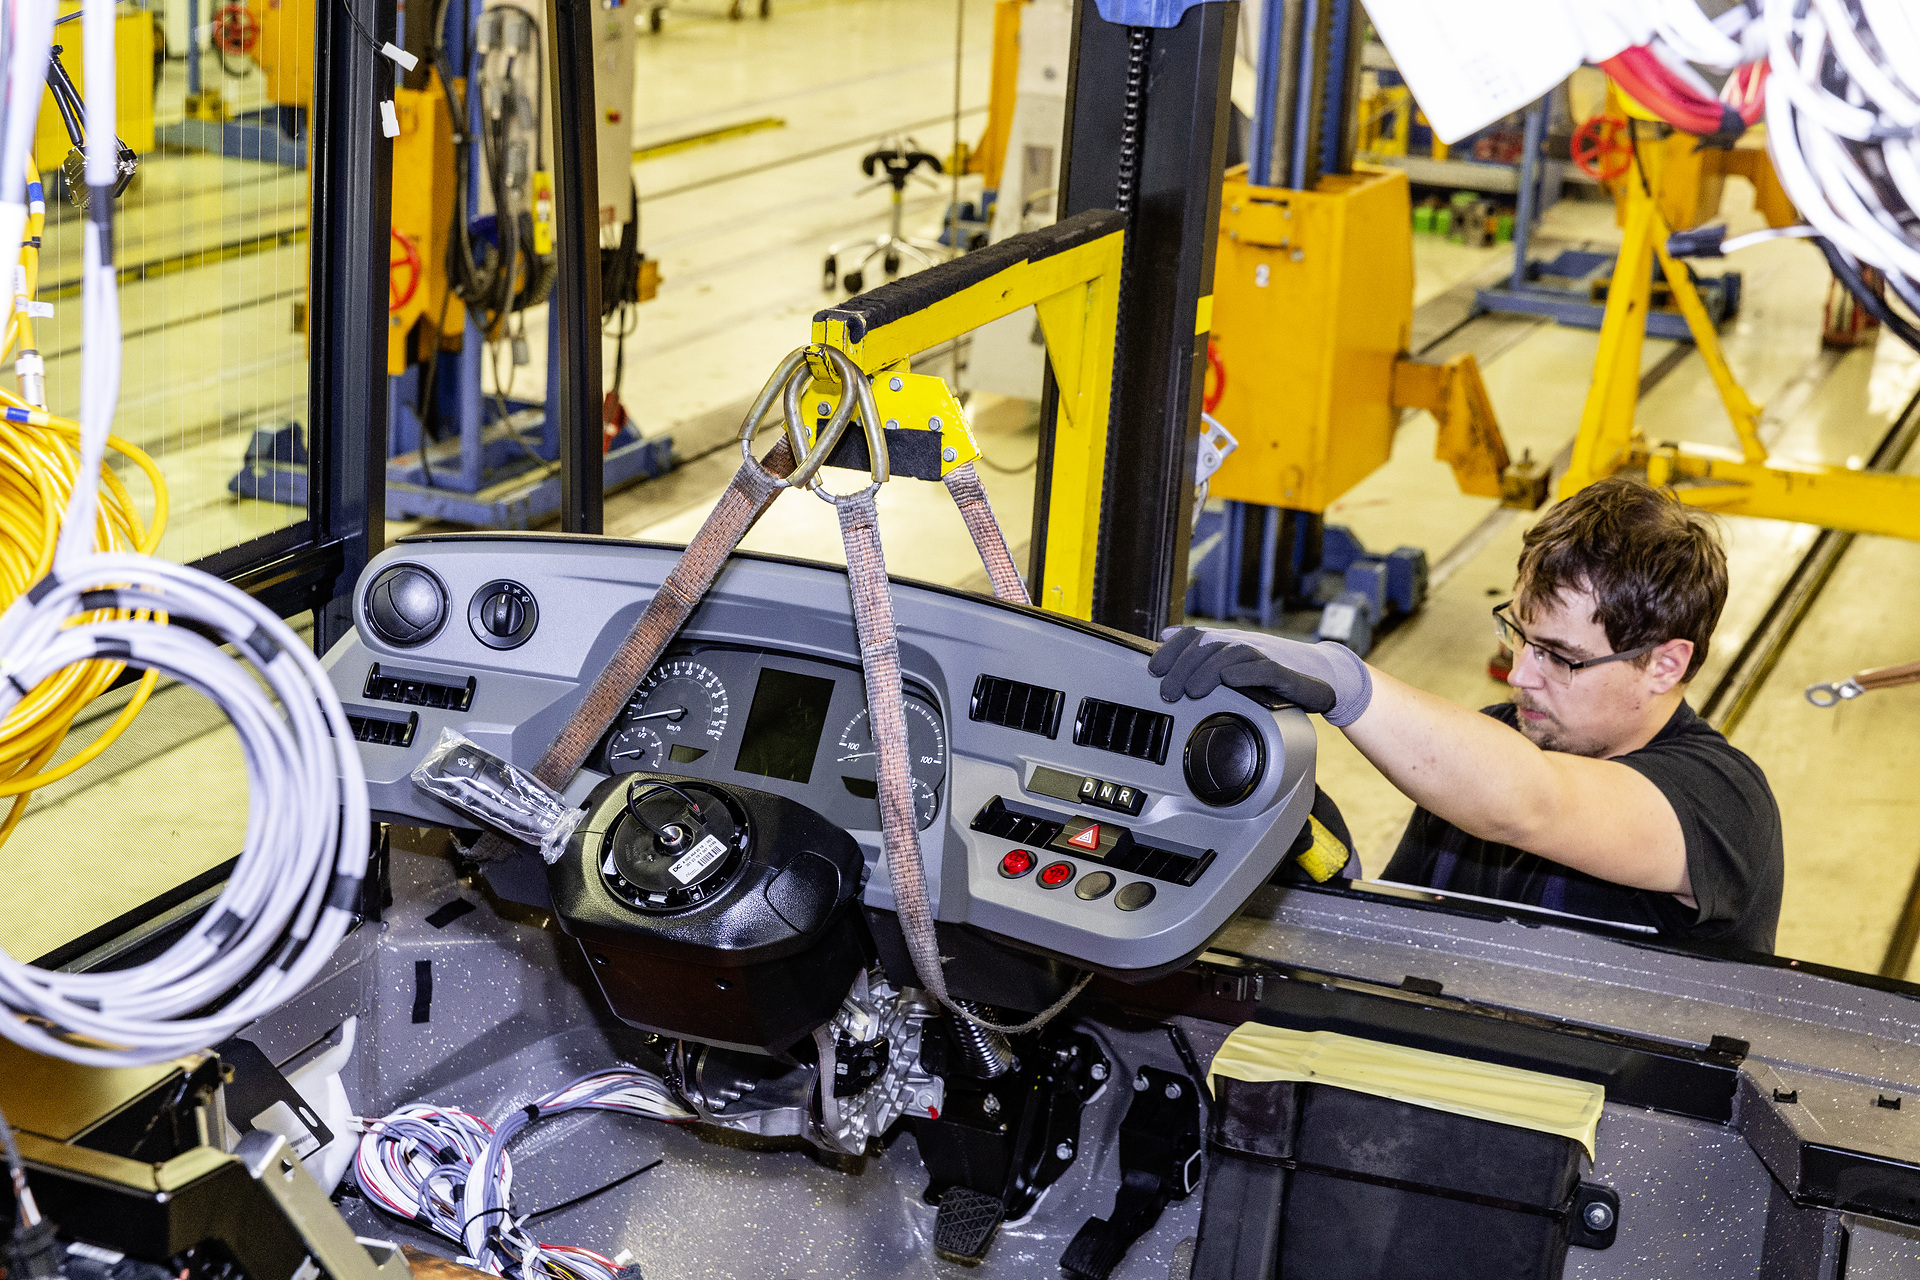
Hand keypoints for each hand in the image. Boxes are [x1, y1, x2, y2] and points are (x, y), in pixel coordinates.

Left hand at [1148, 626, 1372, 726]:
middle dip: (1183, 669)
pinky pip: (1265, 669)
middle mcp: (1245, 644)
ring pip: (1232, 654)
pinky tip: (1230, 681)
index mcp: (1230, 642)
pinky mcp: (1285, 674)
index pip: (1196, 635)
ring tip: (1192, 691)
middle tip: (1168, 692)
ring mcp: (1265, 656)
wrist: (1320, 680)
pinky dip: (1246, 673)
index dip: (1173, 649)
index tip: (1154, 669)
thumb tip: (1166, 634)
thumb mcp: (1232, 664)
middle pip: (1208, 646)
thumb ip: (1201, 651)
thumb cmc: (1272, 677)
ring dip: (1208, 672)